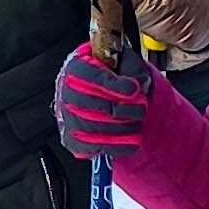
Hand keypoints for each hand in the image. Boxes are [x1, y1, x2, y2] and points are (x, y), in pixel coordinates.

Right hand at [53, 38, 152, 153]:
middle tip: (142, 107)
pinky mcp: (72, 140)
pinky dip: (117, 145)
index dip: (111, 84)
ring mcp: (67, 118)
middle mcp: (66, 92)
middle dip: (122, 108)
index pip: (87, 75)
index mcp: (75, 67)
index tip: (134, 89)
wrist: (106, 94)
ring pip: (93, 127)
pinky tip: (132, 138)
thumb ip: (131, 68)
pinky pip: (93, 147)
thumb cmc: (115, 76)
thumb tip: (135, 83)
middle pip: (91, 104)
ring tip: (138, 121)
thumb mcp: (126, 62)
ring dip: (123, 127)